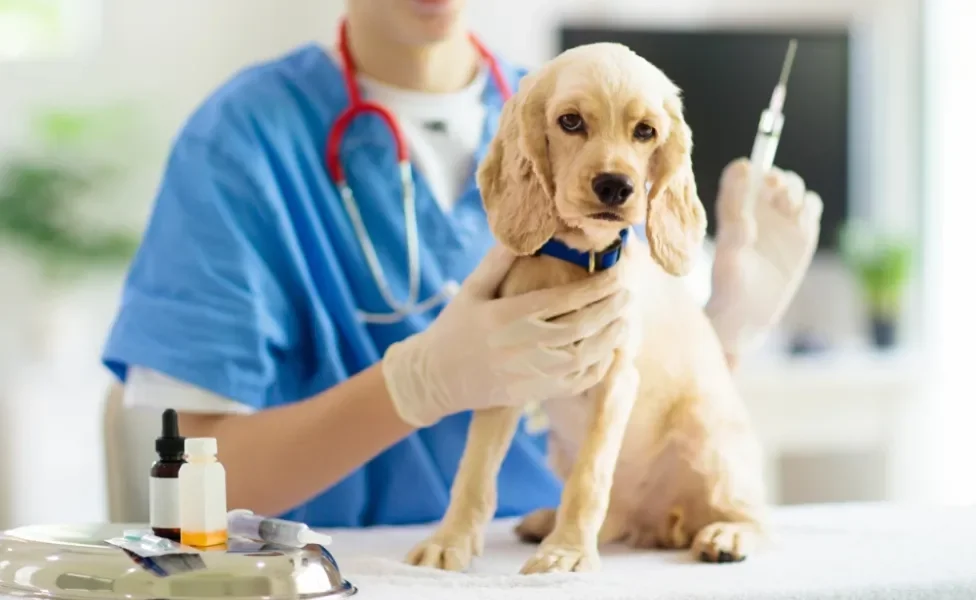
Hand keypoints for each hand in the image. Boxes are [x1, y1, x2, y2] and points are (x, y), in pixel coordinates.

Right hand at [382, 245, 631, 427]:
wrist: (436, 377)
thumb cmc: (454, 328)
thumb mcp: (471, 290)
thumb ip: (498, 261)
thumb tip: (523, 233)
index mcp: (509, 316)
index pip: (565, 299)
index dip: (597, 287)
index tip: (617, 274)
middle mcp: (523, 345)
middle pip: (581, 326)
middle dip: (610, 309)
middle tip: (629, 294)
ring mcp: (531, 372)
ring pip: (584, 355)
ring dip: (610, 337)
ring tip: (625, 320)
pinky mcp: (535, 392)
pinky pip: (576, 382)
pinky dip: (598, 367)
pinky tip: (609, 352)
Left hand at [706, 158, 822, 359]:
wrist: (748, 316)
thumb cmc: (729, 286)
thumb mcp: (730, 252)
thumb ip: (735, 218)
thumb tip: (744, 173)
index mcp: (733, 209)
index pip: (742, 173)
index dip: (752, 168)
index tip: (757, 176)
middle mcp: (757, 211)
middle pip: (774, 175)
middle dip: (780, 177)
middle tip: (778, 190)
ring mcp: (781, 221)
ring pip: (795, 188)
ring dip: (795, 190)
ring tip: (788, 208)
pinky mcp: (801, 235)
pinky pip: (812, 208)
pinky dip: (810, 209)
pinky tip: (801, 224)